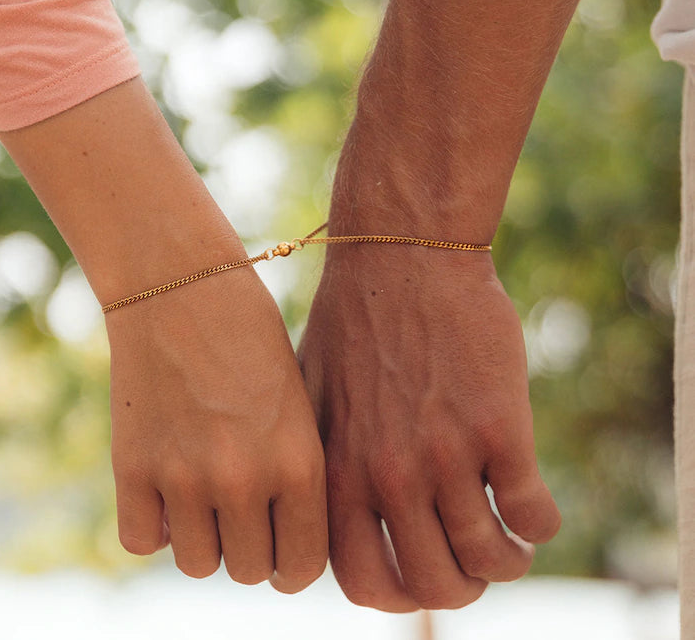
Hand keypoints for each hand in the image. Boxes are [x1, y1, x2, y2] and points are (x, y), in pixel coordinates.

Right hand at [107, 262, 327, 592]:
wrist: (182, 282)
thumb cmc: (251, 336)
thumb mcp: (295, 403)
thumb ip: (293, 476)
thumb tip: (283, 544)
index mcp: (299, 461)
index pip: (303, 568)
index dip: (292, 566)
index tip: (280, 550)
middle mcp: (244, 478)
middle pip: (249, 572)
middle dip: (248, 548)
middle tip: (240, 509)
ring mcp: (183, 475)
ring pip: (198, 565)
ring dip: (202, 538)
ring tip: (203, 491)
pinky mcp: (131, 465)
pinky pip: (142, 541)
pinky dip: (153, 522)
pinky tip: (163, 483)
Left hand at [299, 233, 560, 610]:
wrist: (402, 257)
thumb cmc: (353, 323)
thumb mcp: (312, 397)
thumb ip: (322, 462)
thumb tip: (331, 513)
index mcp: (338, 472)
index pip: (364, 582)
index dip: (398, 594)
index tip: (418, 575)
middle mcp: (388, 475)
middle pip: (435, 585)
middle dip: (461, 587)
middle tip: (472, 564)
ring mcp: (444, 455)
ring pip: (490, 560)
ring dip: (507, 563)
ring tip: (508, 540)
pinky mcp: (499, 429)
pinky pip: (533, 516)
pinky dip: (539, 525)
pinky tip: (530, 501)